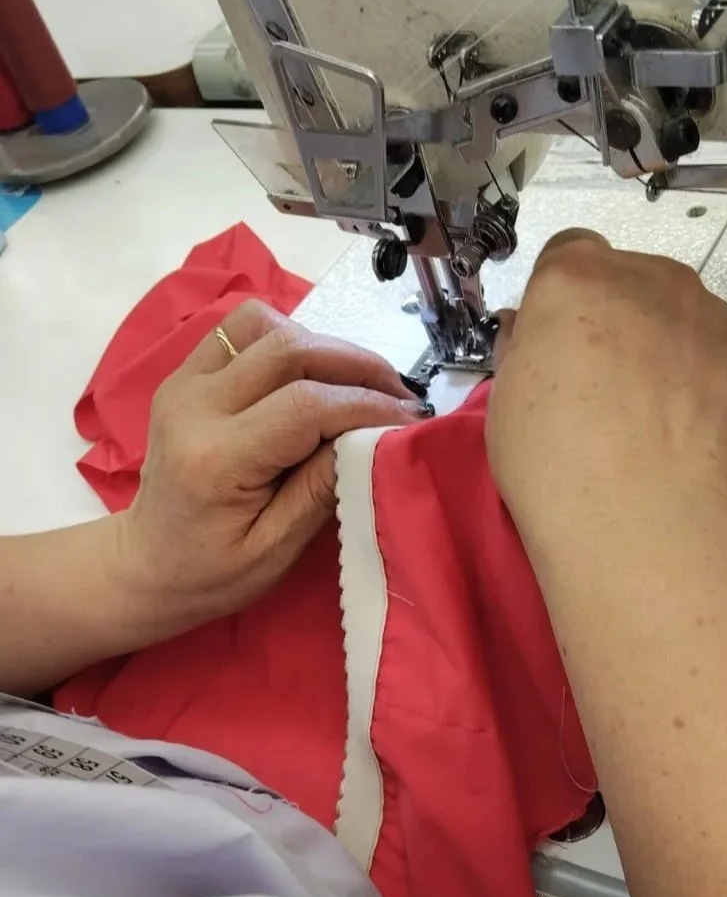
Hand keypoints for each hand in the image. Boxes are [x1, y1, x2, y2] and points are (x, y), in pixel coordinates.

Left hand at [118, 301, 421, 630]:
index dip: (367, 404)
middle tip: (400, 395)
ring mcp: (185, 382)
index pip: (305, 405)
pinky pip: (243, 329)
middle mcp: (194, 405)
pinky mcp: (186, 373)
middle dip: (357, 365)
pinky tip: (313, 375)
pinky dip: (289, 340)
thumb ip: (322, 489)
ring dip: (322, 346)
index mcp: (216, 458)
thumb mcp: (276, 549)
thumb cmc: (212, 571)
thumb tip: (374, 438)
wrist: (146, 563)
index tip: (410, 421)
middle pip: (289, 350)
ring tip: (358, 384)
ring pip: (265, 325)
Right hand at [486, 229, 726, 544]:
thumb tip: (537, 330)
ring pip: (689, 320)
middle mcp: (653, 277)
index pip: (572, 253)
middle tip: (610, 393)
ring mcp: (717, 316)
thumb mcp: (506, 396)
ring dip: (673, 353)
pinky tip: (695, 441)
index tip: (564, 342)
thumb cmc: (554, 465)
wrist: (639, 524)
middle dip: (623, 322)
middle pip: (635, 282)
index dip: (566, 299)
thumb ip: (527, 344)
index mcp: (578, 276)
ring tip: (657, 425)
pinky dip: (717, 391)